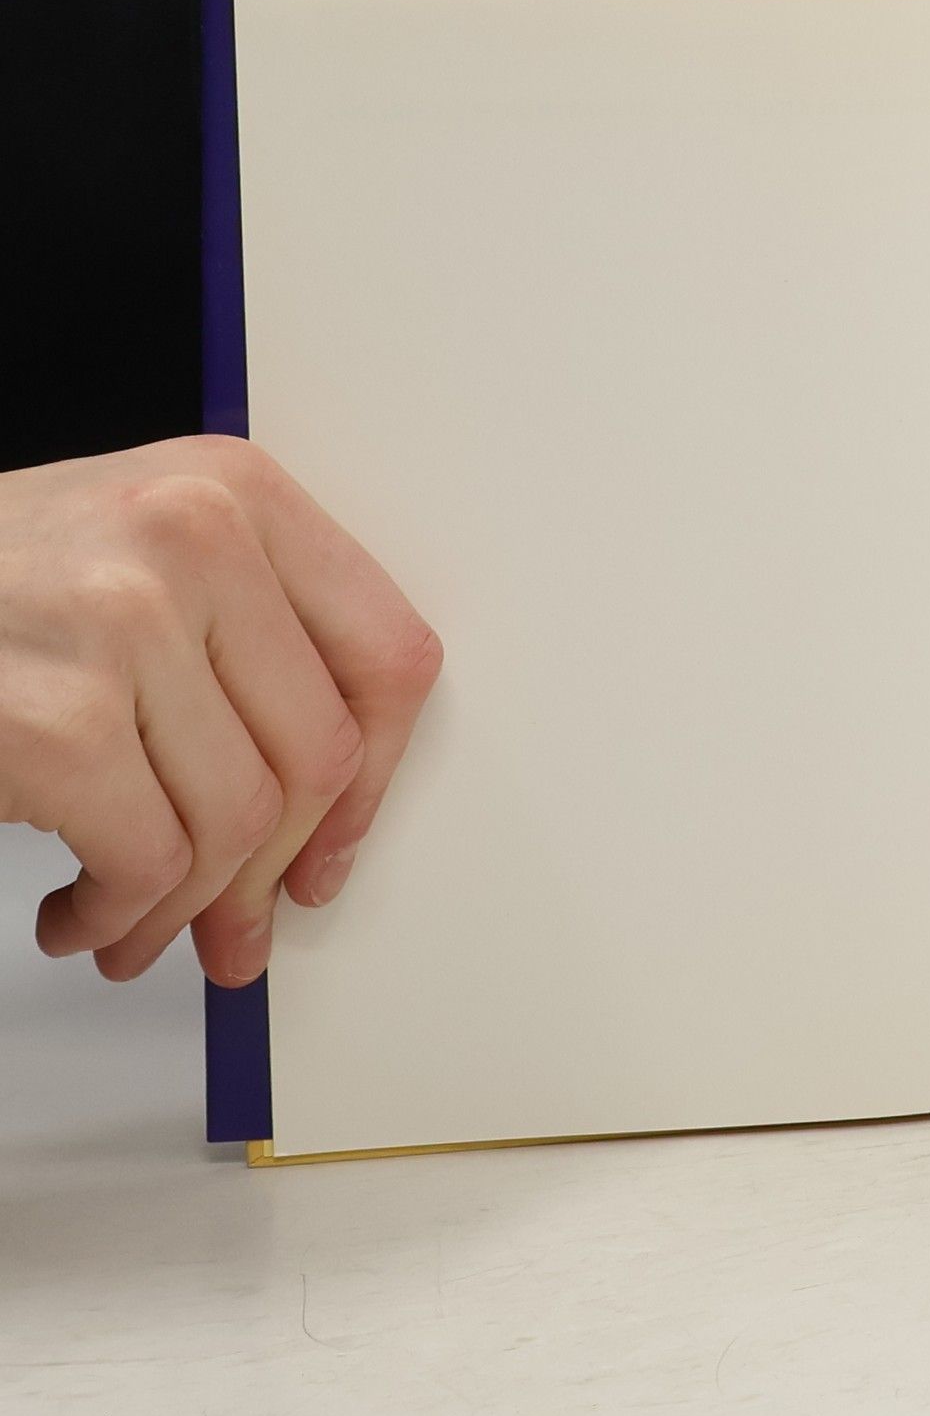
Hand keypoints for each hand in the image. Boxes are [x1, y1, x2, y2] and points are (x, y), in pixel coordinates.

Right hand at [0, 436, 441, 985]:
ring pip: (240, 820)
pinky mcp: (54, 718)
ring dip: (187, 905)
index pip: (388, 654)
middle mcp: (195, 536)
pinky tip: (80, 912)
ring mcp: (122, 620)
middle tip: (236, 923)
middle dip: (273, 870)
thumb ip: (250, 647)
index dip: (376, 777)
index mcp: (237, 492)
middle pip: (322, 755)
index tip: (333, 843)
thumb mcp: (139, 561)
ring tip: (135, 922)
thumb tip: (327, 820)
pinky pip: (151, 859)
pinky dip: (120, 913)